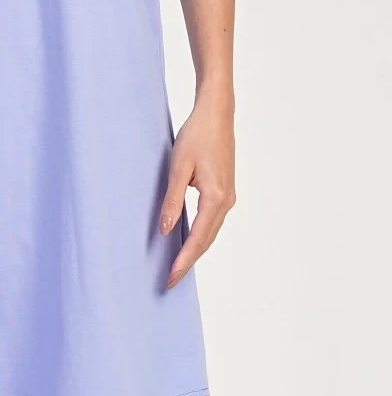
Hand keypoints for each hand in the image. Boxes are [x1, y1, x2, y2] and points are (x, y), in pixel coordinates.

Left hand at [158, 88, 235, 288]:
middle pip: (207, 240)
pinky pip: (212, 221)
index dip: (184, 260)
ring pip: (211, 232)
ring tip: (177, 266)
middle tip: (170, 282)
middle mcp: (226, 201)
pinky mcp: (225, 190)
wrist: (217, 114)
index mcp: (216, 197)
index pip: (198, 238)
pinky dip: (201, 234)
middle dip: (189, 261)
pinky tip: (188, 239)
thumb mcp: (178, 166)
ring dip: (195, 250)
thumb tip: (166, 230)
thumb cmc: (197, 135)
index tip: (171, 278)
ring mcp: (228, 196)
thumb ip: (173, 199)